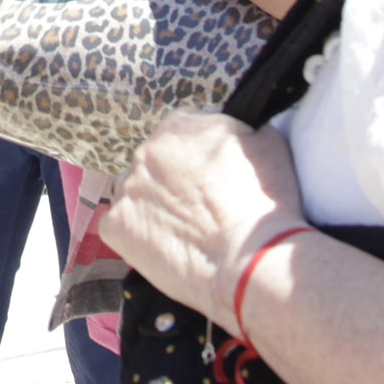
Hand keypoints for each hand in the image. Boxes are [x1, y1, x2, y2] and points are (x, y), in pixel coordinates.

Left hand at [97, 111, 309, 325]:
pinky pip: (118, 225)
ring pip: (132, 191)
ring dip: (150, 205)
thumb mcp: (267, 143)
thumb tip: (240, 131)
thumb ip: (243, 129)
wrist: (250, 259)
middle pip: (153, 162)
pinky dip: (136, 235)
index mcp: (180, 124)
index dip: (197, 157)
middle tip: (198, 210)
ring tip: (181, 231)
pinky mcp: (115, 225)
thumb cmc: (266, 204)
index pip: (181, 131)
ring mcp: (127, 188)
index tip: (209, 178)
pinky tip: (165, 248)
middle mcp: (147, 150)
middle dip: (172, 181)